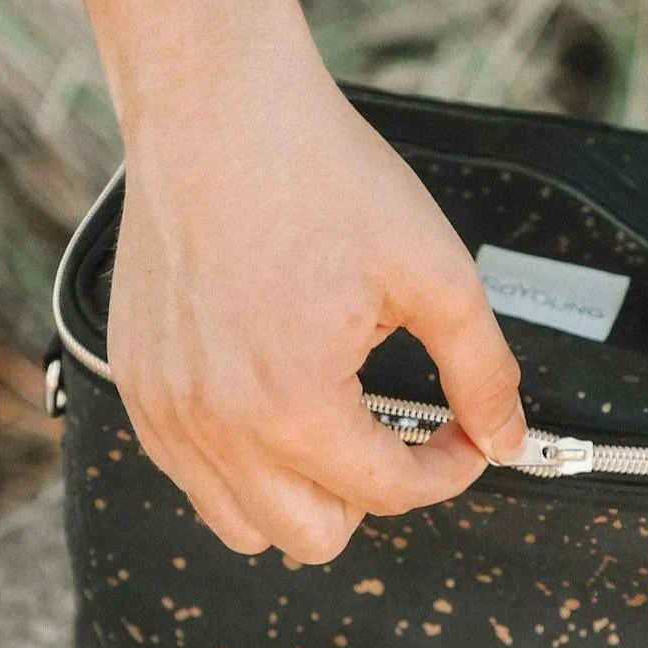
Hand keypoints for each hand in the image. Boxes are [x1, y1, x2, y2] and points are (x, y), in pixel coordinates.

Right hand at [46, 0, 525, 564]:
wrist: (216, 108)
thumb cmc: (314, 172)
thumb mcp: (434, 273)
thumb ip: (483, 372)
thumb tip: (508, 437)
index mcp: (294, 405)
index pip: (389, 494)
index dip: (447, 471)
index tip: (462, 438)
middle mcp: (218, 425)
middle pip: (313, 539)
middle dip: (372, 495)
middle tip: (397, 435)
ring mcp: (168, 413)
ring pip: (245, 526)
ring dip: (301, 495)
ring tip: (333, 426)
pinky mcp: (139, 390)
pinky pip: (192, 478)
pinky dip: (241, 466)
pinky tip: (274, 405)